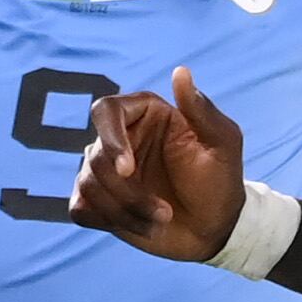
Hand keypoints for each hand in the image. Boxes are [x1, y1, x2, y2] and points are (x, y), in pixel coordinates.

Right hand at [69, 64, 248, 260]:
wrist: (214, 229)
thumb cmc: (221, 181)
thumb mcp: (222, 144)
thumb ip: (201, 110)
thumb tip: (181, 72)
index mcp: (145, 115)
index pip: (105, 111)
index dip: (110, 138)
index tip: (127, 169)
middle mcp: (121, 139)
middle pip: (95, 156)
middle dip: (127, 192)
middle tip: (165, 212)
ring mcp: (107, 172)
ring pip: (87, 185)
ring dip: (124, 211)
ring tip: (162, 220)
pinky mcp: (100, 202)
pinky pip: (80, 208)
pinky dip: (106, 220)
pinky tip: (139, 226)